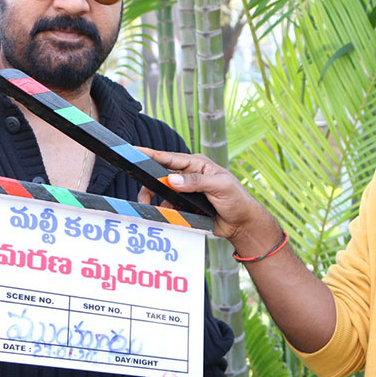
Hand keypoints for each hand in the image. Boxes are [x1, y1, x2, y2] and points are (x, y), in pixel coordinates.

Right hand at [135, 148, 276, 246]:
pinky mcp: (185, 206)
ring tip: (163, 213)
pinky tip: (176, 219)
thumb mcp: (220, 187)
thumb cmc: (237, 200)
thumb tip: (173, 180)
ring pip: (162, 194)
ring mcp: (186, 192)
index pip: (170, 157)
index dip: (150, 155)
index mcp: (197, 164)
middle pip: (160, 177)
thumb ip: (197, 182)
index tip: (134, 152)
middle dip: (150, 188)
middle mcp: (188, 176)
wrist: (241, 224)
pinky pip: (169, 208)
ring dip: (160, 204)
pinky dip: (168, 214)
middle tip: (143, 200)